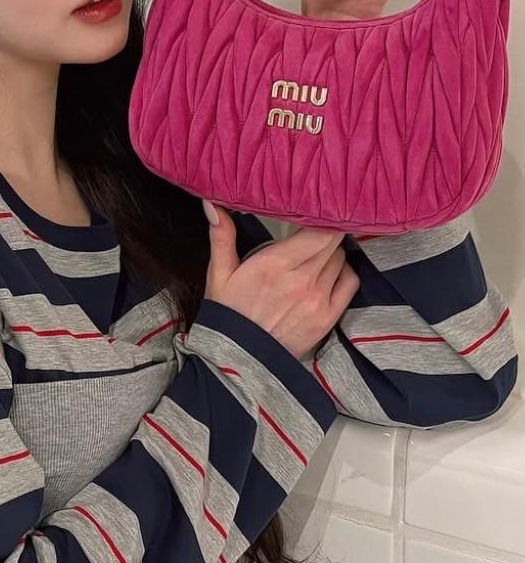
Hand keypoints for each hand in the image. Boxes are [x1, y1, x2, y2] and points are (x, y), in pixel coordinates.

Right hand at [202, 201, 360, 359]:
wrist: (238, 361)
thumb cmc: (228, 314)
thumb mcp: (219, 274)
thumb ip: (221, 235)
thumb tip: (211, 201)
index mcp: (274, 264)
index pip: (318, 230)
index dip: (322, 216)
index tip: (316, 210)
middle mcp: (301, 279)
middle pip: (332, 241)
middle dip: (325, 232)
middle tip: (315, 229)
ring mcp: (318, 299)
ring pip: (340, 259)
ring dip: (332, 252)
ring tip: (316, 254)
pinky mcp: (328, 317)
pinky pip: (350, 282)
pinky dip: (343, 273)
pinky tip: (329, 273)